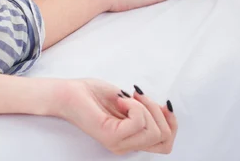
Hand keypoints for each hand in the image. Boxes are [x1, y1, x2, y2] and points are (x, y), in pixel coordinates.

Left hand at [56, 79, 177, 154]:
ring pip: (153, 131)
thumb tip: (166, 109)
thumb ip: (146, 109)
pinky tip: (120, 100)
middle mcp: (125, 146)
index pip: (166, 144)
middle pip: (164, 138)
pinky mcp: (110, 135)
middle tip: (138, 95)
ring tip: (125, 98)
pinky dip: (134, 106)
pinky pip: (138, 123)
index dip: (172, 122)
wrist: (68, 92)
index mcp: (131, 139)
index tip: (161, 103)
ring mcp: (118, 143)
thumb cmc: (93, 94)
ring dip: (145, 107)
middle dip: (158, 111)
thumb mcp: (128, 100)